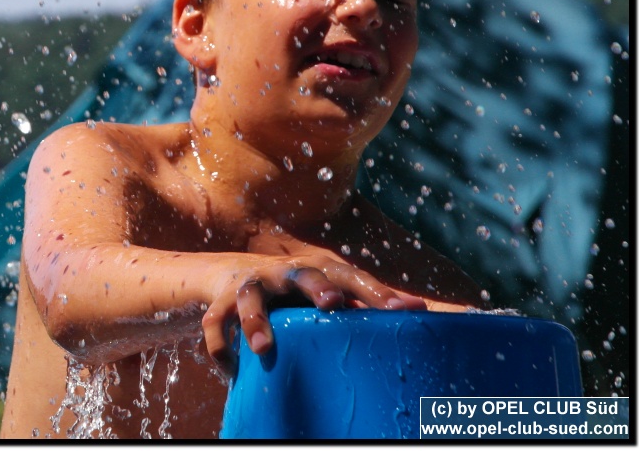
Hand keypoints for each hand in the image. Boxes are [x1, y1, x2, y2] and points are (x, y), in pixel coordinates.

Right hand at [200, 256, 426, 370]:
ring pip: (250, 297)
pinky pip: (216, 321)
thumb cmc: (296, 290)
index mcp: (318, 269)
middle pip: (303, 274)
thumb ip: (365, 300)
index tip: (402, 310)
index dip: (376, 292)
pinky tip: (229, 369)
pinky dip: (220, 345)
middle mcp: (285, 272)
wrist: (234, 275)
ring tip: (260, 347)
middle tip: (332, 304)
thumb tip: (421, 309)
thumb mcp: (328, 290)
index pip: (351, 276)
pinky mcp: (222, 300)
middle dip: (317, 287)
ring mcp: (252, 284)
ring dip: (254, 320)